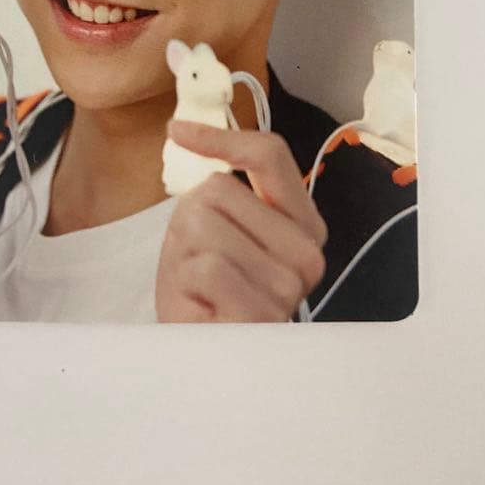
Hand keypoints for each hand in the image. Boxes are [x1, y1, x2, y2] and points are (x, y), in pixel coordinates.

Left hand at [156, 121, 327, 321]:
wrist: (197, 355)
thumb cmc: (204, 292)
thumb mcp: (212, 226)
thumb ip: (217, 185)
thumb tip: (185, 130)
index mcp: (302, 224)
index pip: (270, 155)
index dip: (222, 136)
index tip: (178, 129)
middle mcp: (306, 252)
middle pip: (221, 188)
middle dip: (191, 219)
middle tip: (198, 260)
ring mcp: (289, 285)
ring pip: (206, 223)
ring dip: (184, 253)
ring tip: (198, 285)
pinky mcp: (264, 312)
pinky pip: (205, 264)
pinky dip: (185, 279)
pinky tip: (198, 304)